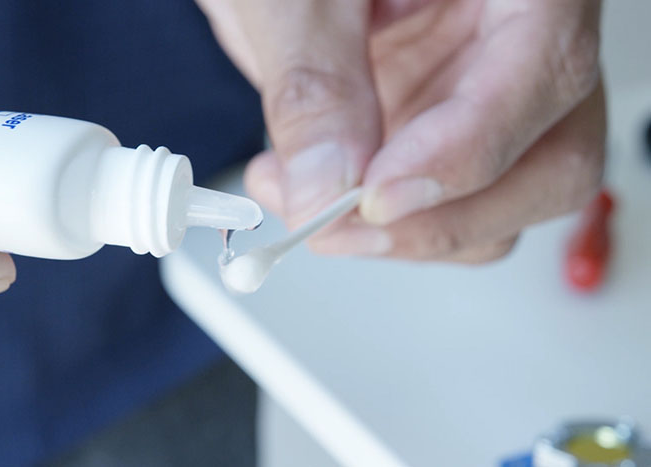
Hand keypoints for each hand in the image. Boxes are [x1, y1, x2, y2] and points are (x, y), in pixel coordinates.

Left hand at [197, 0, 604, 262]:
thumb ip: (313, 80)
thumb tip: (323, 185)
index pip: (546, 67)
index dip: (466, 149)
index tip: (376, 195)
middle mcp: (524, 43)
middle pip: (554, 162)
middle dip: (442, 219)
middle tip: (336, 224)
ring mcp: (490, 94)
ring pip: (505, 202)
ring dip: (407, 234)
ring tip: (306, 201)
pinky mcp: (447, 131)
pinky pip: (449, 207)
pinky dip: (385, 225)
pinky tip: (318, 195)